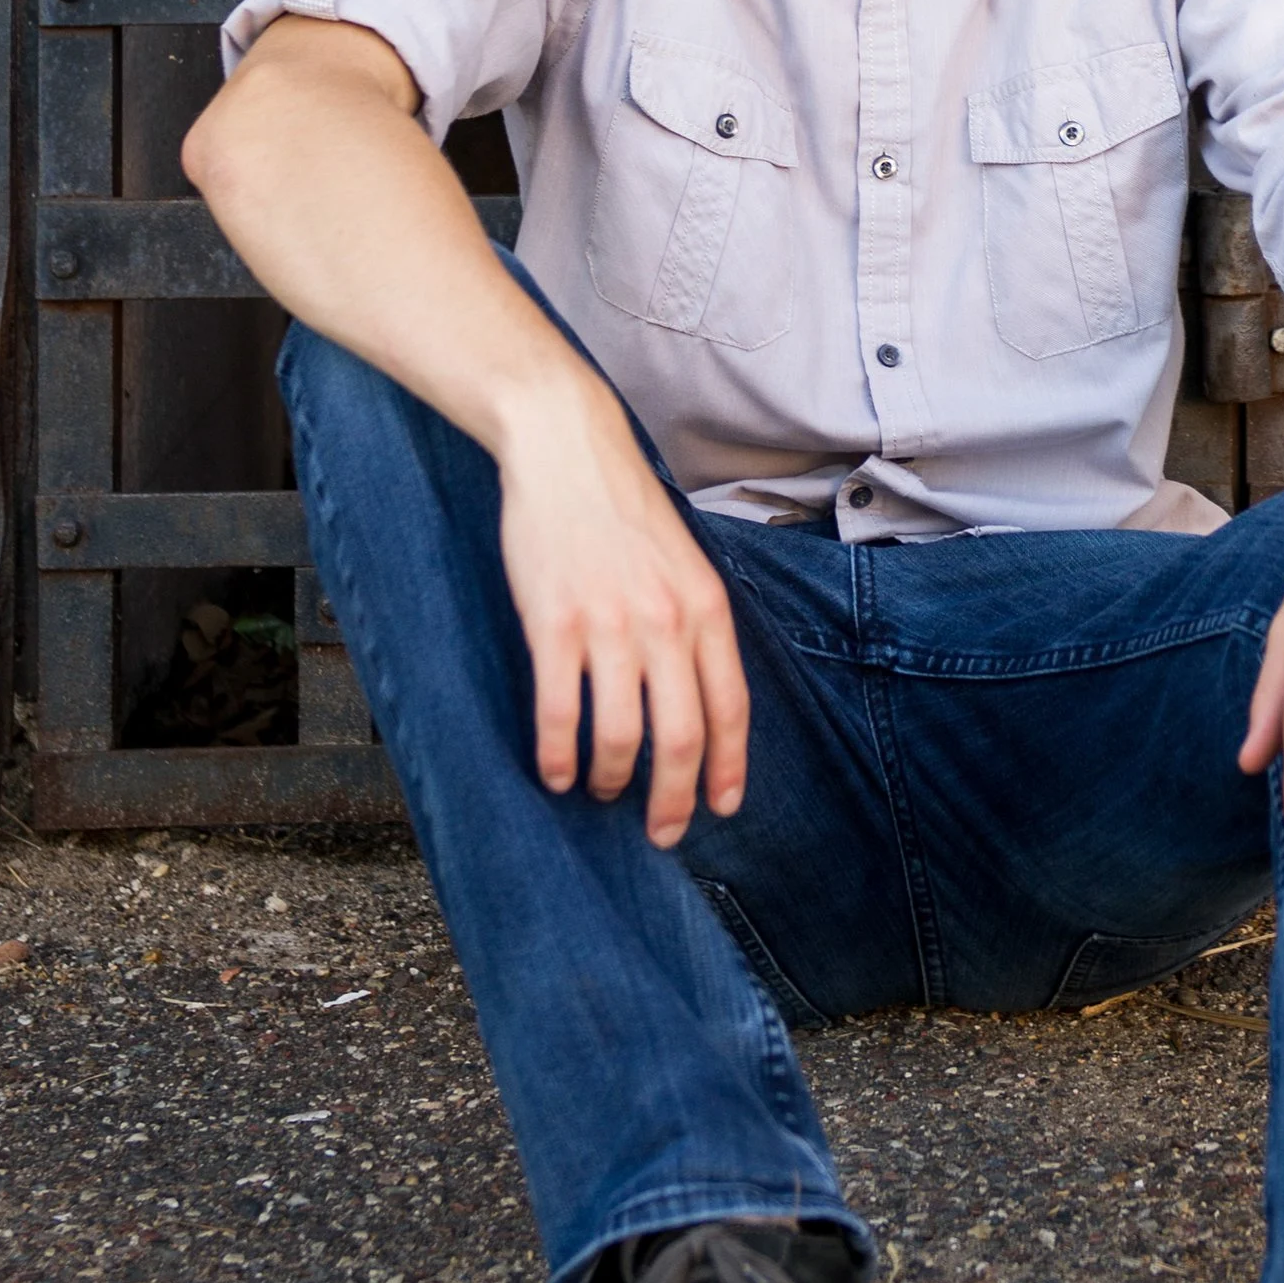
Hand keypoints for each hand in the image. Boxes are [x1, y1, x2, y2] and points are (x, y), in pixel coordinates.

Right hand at [491, 394, 749, 847]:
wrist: (566, 450)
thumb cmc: (622, 508)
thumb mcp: (683, 560)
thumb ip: (693, 623)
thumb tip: (697, 695)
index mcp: (705, 606)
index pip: (729, 707)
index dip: (727, 768)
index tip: (721, 808)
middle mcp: (666, 621)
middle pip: (682, 736)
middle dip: (673, 798)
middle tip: (660, 832)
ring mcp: (610, 624)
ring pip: (621, 734)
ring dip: (612, 779)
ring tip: (600, 791)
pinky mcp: (554, 623)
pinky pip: (560, 712)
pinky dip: (558, 756)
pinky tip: (553, 772)